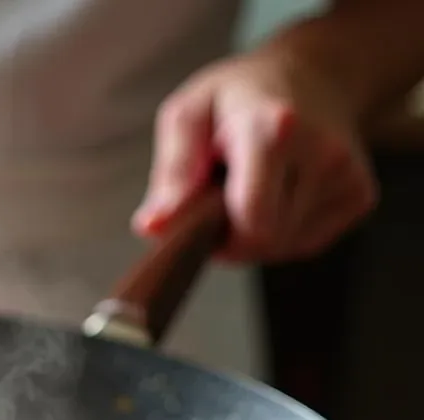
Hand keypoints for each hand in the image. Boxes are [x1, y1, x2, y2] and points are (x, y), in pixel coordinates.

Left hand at [132, 49, 377, 262]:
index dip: (219, 237)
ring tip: (255, 187)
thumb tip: (155, 226)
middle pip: (264, 241)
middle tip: (224, 197)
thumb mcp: (188, 115)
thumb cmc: (239, 97)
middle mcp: (320, 152)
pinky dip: (283, 232)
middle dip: (233, 236)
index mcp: (273, 129)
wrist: (314, 74)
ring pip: (282, 248)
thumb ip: (171, 173)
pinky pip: (304, 244)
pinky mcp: (360, 197)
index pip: (250, 221)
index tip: (206, 215)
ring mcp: (346, 176)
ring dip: (256, 233)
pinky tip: (282, 194)